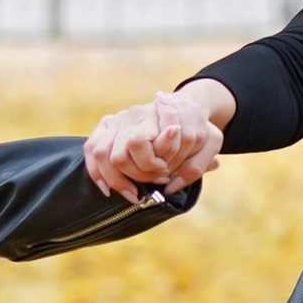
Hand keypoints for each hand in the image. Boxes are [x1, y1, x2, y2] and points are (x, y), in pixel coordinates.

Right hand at [83, 80, 231, 199]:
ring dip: (117, 179)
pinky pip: (92, 148)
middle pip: (120, 153)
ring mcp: (118, 118)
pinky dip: (97, 172)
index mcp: (158, 113)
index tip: (165, 175)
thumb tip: (169, 185)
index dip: (152, 165)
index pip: (139, 142)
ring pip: (103, 153)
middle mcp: (134, 113)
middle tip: (155, 182)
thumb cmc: (197, 129)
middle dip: (138, 175)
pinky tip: (107, 190)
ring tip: (133, 193)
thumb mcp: (210, 143)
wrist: (184, 109)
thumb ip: (196, 166)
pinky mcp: (107, 124)